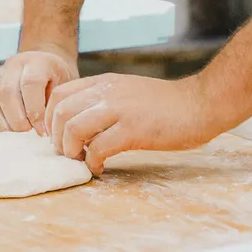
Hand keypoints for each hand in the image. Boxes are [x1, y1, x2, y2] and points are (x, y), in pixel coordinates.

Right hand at [0, 47, 78, 134]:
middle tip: (29, 134)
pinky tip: (9, 132)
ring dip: (4, 123)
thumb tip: (43, 131)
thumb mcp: (64, 87)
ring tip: (19, 135)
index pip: (31, 83)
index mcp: (37, 62)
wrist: (46, 65)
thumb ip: (55, 104)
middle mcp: (14, 65)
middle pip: (7, 92)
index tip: (42, 130)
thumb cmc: (59, 80)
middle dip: (17, 119)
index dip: (35, 110)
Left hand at [44, 73, 214, 174]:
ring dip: (71, 150)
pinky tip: (101, 168)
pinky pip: (99, 148)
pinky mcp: (133, 130)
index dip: (51, 119)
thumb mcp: (129, 92)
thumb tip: (81, 125)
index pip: (60, 95)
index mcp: (104, 83)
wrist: (200, 104)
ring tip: (81, 161)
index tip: (58, 136)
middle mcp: (107, 93)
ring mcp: (120, 110)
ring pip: (74, 128)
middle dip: (57, 138)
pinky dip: (93, 162)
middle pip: (61, 112)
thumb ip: (104, 102)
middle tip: (67, 154)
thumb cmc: (168, 104)